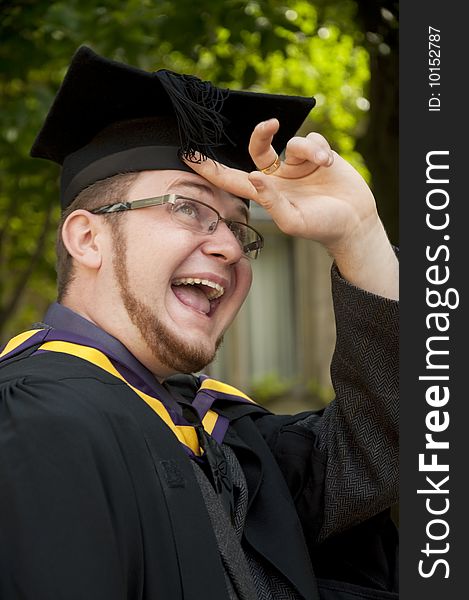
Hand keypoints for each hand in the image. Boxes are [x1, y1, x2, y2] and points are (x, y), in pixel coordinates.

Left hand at [185, 119, 397, 298]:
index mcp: (266, 193)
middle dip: (261, 134)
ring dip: (308, 150)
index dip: (210, 168)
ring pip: (292, 142)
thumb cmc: (321, 227)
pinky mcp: (317, 155)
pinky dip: (319, 149)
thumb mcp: (293, 220)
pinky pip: (312, 139)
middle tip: (270, 126)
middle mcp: (278, 176)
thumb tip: (252, 175)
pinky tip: (329, 163)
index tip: (187, 154)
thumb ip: (271, 201)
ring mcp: (297, 165)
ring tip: (323, 164)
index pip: (232, 178)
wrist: (355, 221)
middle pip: (258, 147)